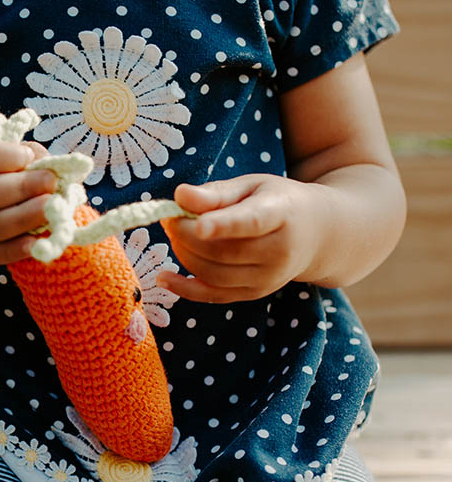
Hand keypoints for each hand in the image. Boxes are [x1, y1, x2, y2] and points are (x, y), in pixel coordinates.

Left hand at [157, 174, 320, 302]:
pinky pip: (213, 296)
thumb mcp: (252, 186)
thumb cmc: (277, 202)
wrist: (317, 234)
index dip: (224, 224)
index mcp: (282, 214)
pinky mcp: (254, 294)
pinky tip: (163, 277)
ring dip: (183, 254)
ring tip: (174, 233)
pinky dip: (184, 289)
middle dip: (186, 235)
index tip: (199, 225)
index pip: (252, 222)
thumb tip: (179, 195)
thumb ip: (216, 192)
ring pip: (214, 273)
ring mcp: (268, 278)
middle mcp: (279, 252)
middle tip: (170, 218)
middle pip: (223, 251)